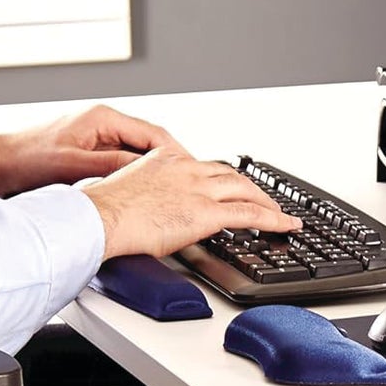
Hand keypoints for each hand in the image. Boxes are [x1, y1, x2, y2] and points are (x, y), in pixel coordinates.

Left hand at [3, 104, 188, 191]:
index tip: (191, 171)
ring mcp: (101, 138)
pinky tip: (148, 194)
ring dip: (157, 172)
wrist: (5, 165)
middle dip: (173, 164)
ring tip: (174, 191)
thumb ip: (114, 166)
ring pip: (142, 155)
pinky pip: (128, 164)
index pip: (155, 133)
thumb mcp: (78, 165)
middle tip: (189, 184)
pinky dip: (141, 178)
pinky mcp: (96, 153)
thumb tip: (148, 171)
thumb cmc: (31, 160)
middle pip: (152, 144)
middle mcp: (105, 125)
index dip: (178, 154)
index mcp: (104, 118)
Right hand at [79, 149, 300, 258]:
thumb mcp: (129, 193)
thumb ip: (150, 196)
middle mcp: (185, 168)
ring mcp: (197, 188)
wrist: (100, 218)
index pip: (203, 165)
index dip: (223, 178)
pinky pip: (250, 213)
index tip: (229, 186)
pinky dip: (273, 219)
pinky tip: (286, 225)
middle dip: (251, 188)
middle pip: (230, 174)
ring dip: (267, 202)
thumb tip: (153, 213)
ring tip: (279, 215)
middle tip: (265, 200)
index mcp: (164, 159)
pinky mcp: (205, 212)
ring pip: (245, 189)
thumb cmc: (104, 212)